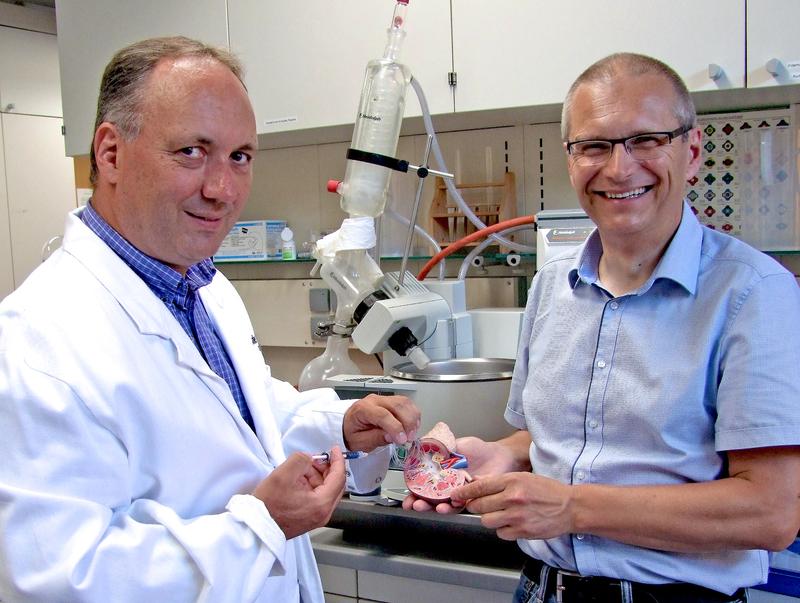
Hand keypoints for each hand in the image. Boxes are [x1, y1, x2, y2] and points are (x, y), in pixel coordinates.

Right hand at [252, 445, 345, 538]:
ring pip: (326, 491)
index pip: (339, 477)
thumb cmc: (268, 505)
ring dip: (318, 476)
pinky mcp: (309, 519)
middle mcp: (323, 513)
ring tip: (302, 468)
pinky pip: (317, 498)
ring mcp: (317, 518)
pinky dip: (312, 485)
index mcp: (321, 503)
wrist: (256, 527)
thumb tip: (309, 458)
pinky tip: (300, 479)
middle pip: (335, 485)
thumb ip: (301, 459)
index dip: (338, 459)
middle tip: (316, 457)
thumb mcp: (283, 473)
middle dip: (327, 468)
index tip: (335, 449)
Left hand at [342, 394, 419, 451]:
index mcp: (362, 409)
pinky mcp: (391, 400)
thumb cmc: (352, 433)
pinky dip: (413, 414)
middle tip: (409, 438)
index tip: (402, 440)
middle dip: (407, 422)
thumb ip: (375, 438)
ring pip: (404, 402)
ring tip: (412, 434)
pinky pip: (406, 403)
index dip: (395, 427)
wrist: (347, 424)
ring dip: (412, 418)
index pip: (382, 414)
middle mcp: (374, 400)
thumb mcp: (359, 442)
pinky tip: (413, 426)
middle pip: (397, 405)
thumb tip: (392, 436)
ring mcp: (384, 398)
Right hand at [402, 436, 518, 513]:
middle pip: (430, 499)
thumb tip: (423, 446)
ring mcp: (460, 493)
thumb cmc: (479, 449)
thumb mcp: (457, 444)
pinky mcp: (473, 498)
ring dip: (437, 508)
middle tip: (415, 505)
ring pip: (445, 505)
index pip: (423, 486)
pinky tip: (453, 503)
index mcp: (441, 473)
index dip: (414, 492)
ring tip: (435, 508)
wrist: (500, 455)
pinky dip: (456, 505)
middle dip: (421, 504)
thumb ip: (441, 447)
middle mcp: (448, 486)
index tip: (407, 498)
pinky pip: (463, 504)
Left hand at [452, 472, 573, 540]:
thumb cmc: (547, 490)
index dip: (464, 492)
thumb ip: (501, 482)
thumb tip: (477, 484)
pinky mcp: (522, 531)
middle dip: (475, 506)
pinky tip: (511, 523)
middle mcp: (512, 498)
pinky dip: (502, 529)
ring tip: (499, 514)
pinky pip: (501, 533)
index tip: (455, 495)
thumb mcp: (524, 477)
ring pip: (487, 520)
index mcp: (512, 481)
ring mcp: (517, 516)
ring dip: (489, 518)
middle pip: (479, 505)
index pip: (480, 486)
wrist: (570, 507)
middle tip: (478, 505)